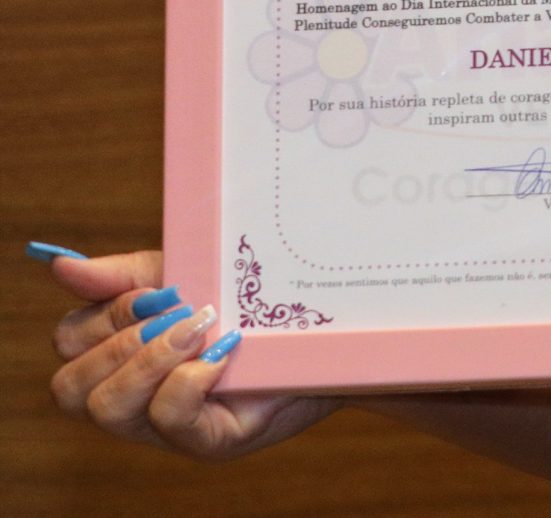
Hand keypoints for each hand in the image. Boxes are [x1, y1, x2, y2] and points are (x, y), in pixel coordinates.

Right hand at [42, 249, 338, 459]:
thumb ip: (125, 275)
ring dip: (149, 359)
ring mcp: (167, 427)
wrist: (333, 330)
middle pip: (73, 386)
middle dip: (119, 340)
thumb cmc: (251, 302)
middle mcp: (133, 399)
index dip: (103, 313)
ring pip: (109, 408)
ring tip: (198, 328)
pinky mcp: (210, 441)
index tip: (156, 289)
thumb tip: (61, 266)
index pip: (68, 342)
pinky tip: (220, 357)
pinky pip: (169, 420)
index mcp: (120, 356)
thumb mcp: (187, 274)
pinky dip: (186, 382)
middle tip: (179, 310)